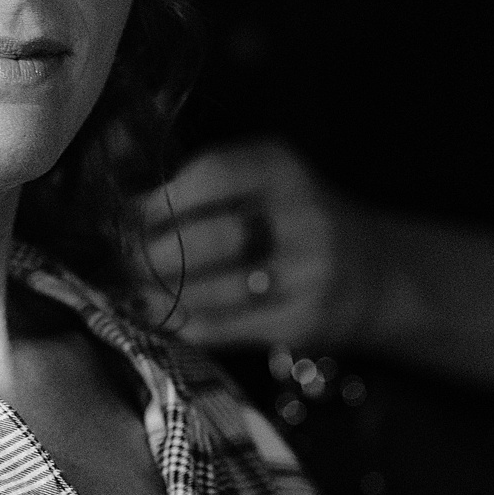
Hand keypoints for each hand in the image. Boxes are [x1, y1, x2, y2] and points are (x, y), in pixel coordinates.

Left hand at [136, 140, 386, 353]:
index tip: (120, 220)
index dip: (159, 201)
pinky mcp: (305, 320)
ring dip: (160, 295)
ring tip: (129, 293)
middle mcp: (303, 215)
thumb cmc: (294, 219)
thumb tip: (121, 204)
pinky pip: (230, 326)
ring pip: (214, 289)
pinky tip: (159, 318)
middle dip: (150, 255)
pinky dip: (185, 324)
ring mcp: (308, 271)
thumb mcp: (263, 181)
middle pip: (209, 238)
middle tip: (118, 265)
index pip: (212, 175)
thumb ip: (202, 184)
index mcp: (282, 168)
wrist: (375, 271)